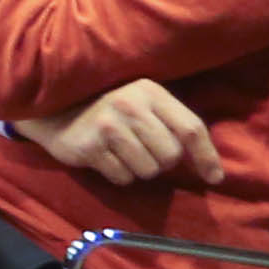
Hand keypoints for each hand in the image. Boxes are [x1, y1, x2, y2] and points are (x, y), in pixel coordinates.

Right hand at [24, 76, 221, 185]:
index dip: (206, 156)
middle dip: (161, 162)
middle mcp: (129, 104)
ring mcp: (108, 125)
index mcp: (149, 91)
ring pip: (148, 170)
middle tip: (143, 151)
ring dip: (139, 169)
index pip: (190, 128)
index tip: (214, 178)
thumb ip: (174, 125)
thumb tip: (214, 172)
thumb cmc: (111, 111)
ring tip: (122, 153)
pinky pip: (123, 177)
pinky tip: (106, 157)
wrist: (54, 110)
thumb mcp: (144, 105)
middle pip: (170, 155)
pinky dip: (119, 174)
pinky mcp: (90, 147)